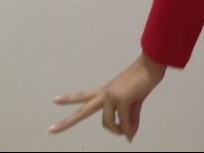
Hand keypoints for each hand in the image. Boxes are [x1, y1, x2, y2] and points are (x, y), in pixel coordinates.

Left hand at [49, 53, 166, 140]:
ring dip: (117, 130)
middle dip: (67, 122)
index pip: (84, 95)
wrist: (152, 66)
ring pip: (107, 122)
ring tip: (126, 133)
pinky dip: (127, 128)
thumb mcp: (135, 102)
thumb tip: (128, 136)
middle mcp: (104, 93)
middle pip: (82, 109)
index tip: (56, 100)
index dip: (69, 98)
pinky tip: (131, 131)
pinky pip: (122, 122)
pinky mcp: (120, 99)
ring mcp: (111, 96)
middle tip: (51, 130)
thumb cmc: (144, 80)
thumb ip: (130, 119)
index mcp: (106, 91)